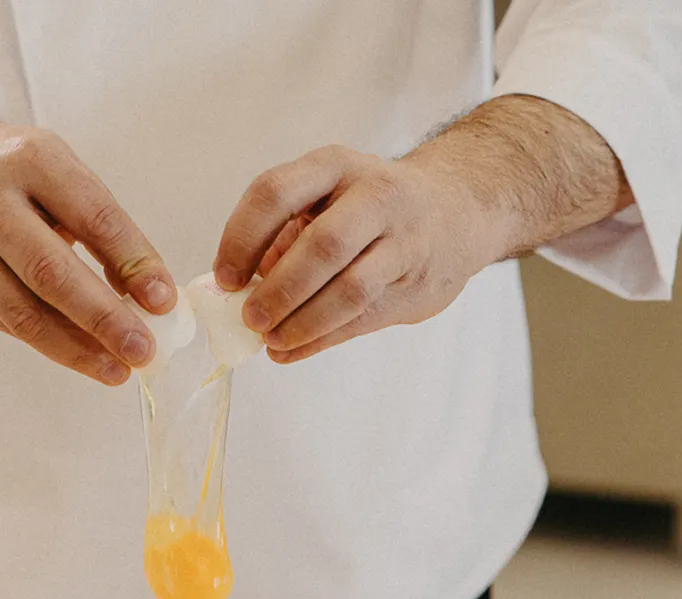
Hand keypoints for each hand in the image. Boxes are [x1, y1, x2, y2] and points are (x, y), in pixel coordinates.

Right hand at [0, 122, 176, 384]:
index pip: (92, 216)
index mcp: (32, 163)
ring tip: (119, 371)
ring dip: (77, 349)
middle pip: (51, 272)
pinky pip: (11, 324)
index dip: (131, 261)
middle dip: (103, 317)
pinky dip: (54, 346)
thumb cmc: (11, 173)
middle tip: (143, 350)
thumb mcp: (59, 172)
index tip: (163, 301)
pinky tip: (87, 360)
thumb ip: (103, 226)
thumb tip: (148, 294)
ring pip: (25, 312)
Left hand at [212, 145, 498, 362]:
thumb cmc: (369, 208)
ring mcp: (403, 240)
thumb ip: (283, 238)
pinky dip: (319, 339)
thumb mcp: (325, 199)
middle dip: (279, 290)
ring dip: (302, 323)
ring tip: (271, 340)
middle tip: (250, 319)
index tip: (225, 279)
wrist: (457, 210)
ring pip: (349, 290)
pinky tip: (291, 349)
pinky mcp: (418, 283)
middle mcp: (374, 195)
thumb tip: (234, 292)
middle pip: (322, 246)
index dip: (242, 239)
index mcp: (334, 167)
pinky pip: (362, 318)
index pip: (276, 193)